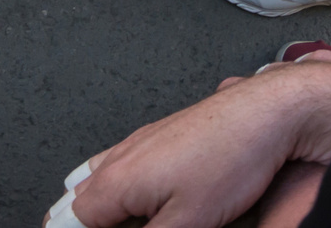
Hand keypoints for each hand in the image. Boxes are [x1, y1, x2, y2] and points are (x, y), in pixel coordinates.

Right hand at [70, 54, 330, 227]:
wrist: (264, 114)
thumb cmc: (230, 160)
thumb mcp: (187, 223)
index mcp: (118, 180)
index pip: (75, 218)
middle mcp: (123, 157)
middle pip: (80, 196)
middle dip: (72, 217)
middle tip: (66, 225)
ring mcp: (143, 141)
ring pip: (97, 172)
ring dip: (86, 196)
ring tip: (84, 212)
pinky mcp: (164, 135)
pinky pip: (119, 158)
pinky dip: (108, 177)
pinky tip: (121, 182)